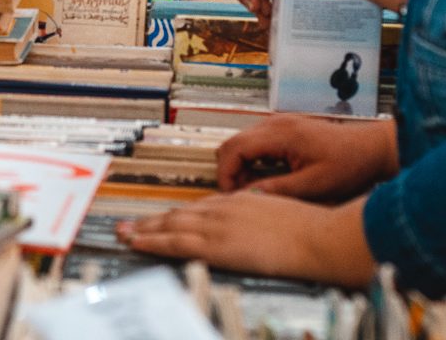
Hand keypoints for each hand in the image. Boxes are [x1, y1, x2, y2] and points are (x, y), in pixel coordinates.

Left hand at [118, 192, 373, 285]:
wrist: (320, 237)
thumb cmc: (312, 232)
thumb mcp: (284, 217)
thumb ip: (264, 220)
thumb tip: (259, 231)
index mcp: (242, 201)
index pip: (202, 207)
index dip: (179, 215)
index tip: (165, 219)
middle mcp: (225, 208)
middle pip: (181, 213)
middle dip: (154, 220)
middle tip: (130, 224)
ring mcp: (219, 225)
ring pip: (172, 225)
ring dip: (146, 230)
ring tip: (124, 234)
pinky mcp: (217, 244)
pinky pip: (176, 242)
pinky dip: (153, 241)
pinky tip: (138, 243)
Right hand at [215, 116, 398, 200]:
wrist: (370, 149)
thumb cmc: (349, 164)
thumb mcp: (314, 186)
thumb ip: (278, 190)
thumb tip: (248, 197)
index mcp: (281, 134)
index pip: (234, 148)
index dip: (226, 173)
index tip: (228, 194)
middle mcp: (277, 124)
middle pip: (233, 143)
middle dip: (229, 170)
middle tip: (237, 195)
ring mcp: (280, 124)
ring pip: (242, 143)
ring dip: (241, 166)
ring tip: (253, 190)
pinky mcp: (285, 130)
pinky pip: (256, 143)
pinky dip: (253, 160)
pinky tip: (265, 178)